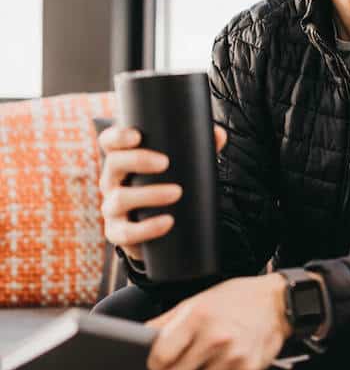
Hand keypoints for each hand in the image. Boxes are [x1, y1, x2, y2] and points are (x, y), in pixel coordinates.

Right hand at [98, 122, 227, 261]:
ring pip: (120, 198)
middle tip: (166, 163)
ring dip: (149, 194)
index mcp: (122, 162)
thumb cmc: (165, 190)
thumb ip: (197, 150)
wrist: (158, 234)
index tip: (136, 135)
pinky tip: (168, 222)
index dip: (117, 136)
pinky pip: (127, 232)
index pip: (109, 143)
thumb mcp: (177, 170)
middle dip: (138, 160)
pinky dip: (148, 228)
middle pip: (113, 164)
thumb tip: (219, 134)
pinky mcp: (117, 233)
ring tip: (177, 192)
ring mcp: (112, 208)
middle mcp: (111, 182)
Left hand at [145, 273, 292, 369]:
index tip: (158, 362)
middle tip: (179, 364)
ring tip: (203, 362)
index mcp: (198, 317)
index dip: (155, 362)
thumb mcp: (198, 300)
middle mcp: (215, 338)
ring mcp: (233, 357)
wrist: (277, 303)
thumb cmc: (236, 299)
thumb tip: (143, 337)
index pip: (161, 355)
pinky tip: (221, 364)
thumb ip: (168, 321)